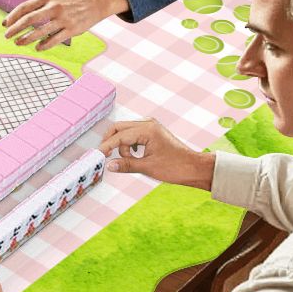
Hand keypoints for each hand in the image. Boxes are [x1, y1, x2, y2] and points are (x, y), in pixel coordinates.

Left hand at [3, 0, 127, 50]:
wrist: (96, 2)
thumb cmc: (70, 1)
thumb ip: (39, 5)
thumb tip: (18, 17)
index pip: (25, 6)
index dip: (12, 16)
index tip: (4, 24)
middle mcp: (54, 7)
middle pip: (29, 19)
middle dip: (15, 29)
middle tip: (7, 36)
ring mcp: (64, 18)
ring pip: (40, 32)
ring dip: (26, 39)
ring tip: (18, 43)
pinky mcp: (72, 29)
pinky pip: (54, 40)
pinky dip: (44, 45)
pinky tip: (37, 48)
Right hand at [99, 119, 215, 189]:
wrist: (194, 168)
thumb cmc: (176, 167)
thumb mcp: (147, 167)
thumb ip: (126, 164)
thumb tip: (109, 165)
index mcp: (147, 130)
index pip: (120, 136)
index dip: (107, 146)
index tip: (98, 155)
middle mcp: (148, 124)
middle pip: (119, 128)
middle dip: (111, 142)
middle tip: (105, 155)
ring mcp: (151, 126)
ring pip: (126, 131)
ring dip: (121, 144)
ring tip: (127, 160)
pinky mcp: (153, 132)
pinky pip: (134, 134)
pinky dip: (129, 144)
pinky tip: (134, 156)